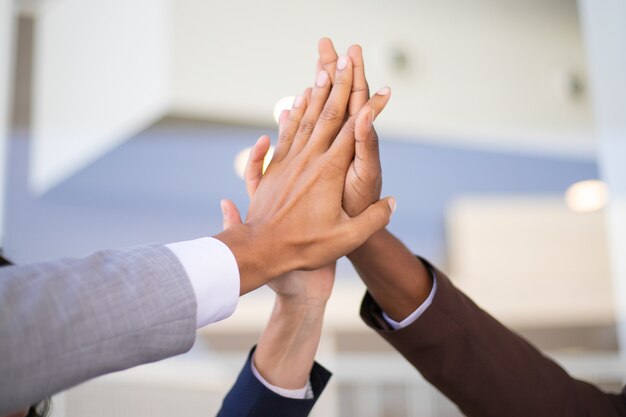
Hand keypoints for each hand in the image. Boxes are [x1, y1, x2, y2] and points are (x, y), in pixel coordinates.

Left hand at [215, 53, 394, 293]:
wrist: (260, 249)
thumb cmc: (305, 246)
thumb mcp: (347, 238)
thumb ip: (374, 220)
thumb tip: (393, 202)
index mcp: (329, 172)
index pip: (355, 132)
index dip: (372, 109)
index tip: (384, 89)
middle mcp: (309, 159)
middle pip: (329, 114)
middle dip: (340, 85)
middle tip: (348, 58)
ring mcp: (289, 160)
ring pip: (306, 119)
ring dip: (317, 92)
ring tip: (324, 68)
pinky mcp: (274, 167)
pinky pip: (285, 134)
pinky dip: (292, 114)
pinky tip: (295, 102)